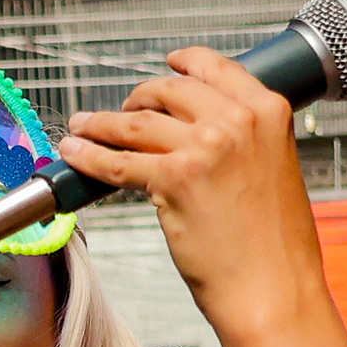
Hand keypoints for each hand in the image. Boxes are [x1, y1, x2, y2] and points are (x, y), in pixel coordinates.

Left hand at [56, 49, 317, 336]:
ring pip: (136, 124)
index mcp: (270, 111)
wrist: (272, 284)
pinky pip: (117, 162)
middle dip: (139, 98)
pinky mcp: (173, 179)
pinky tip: (73, 152)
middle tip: (122, 111)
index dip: (184, 62)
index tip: (168, 63)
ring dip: (101, 123)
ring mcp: (205, 147)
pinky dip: (88, 155)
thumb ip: (242, 139)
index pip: (216, 67)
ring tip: (82, 127)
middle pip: (169, 91)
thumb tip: (199, 130)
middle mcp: (238, 121)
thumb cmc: (273, 240)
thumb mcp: (273, 167)